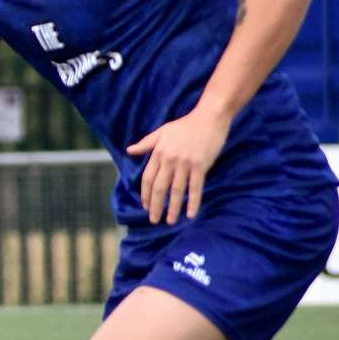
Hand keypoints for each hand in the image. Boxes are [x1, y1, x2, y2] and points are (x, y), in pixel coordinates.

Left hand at [126, 107, 230, 223]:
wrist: (209, 117)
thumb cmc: (186, 125)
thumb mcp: (162, 131)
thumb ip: (146, 143)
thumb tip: (129, 151)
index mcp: (159, 153)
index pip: (147, 178)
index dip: (145, 194)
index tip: (145, 206)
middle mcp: (169, 160)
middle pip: (159, 188)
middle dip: (155, 206)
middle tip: (154, 220)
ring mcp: (185, 164)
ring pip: (176, 191)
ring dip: (172, 208)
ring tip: (170, 222)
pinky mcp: (200, 166)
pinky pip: (195, 188)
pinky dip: (193, 202)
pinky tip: (191, 214)